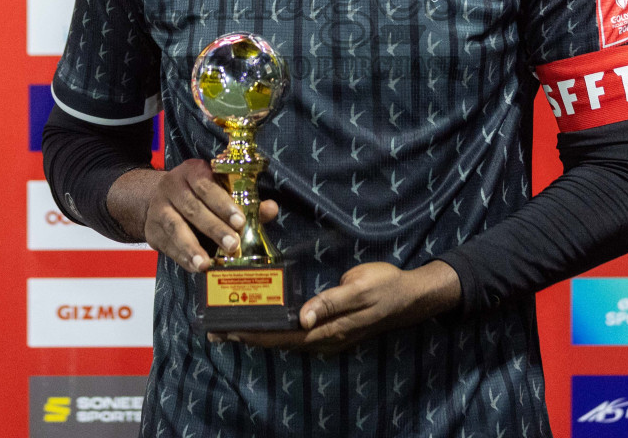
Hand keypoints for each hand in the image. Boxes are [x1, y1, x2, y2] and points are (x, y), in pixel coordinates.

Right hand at [107, 160, 278, 272]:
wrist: (158, 199)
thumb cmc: (199, 196)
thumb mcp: (219, 190)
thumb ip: (245, 201)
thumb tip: (271, 209)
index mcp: (193, 172)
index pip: (207, 186)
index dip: (224, 204)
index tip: (240, 222)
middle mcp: (172, 187)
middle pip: (193, 208)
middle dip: (214, 228)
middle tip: (232, 245)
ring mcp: (159, 208)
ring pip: (175, 227)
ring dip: (191, 247)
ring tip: (206, 263)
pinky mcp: (152, 230)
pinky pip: (167, 244)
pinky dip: (182, 257)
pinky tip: (195, 267)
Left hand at [219, 260, 461, 354]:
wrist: (412, 297)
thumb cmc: (386, 286)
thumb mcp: (360, 288)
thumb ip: (332, 302)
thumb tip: (303, 317)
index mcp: (328, 330)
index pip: (282, 336)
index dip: (253, 335)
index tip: (227, 331)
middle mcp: (324, 338)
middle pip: (278, 341)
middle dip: (247, 337)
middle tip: (215, 331)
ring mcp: (328, 336)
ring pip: (285, 339)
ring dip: (258, 334)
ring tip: (230, 328)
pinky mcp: (331, 329)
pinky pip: (296, 334)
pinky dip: (275, 329)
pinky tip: (264, 322)